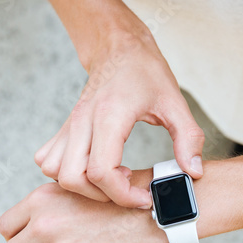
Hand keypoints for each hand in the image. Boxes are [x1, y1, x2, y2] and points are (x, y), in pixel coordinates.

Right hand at [35, 30, 204, 207]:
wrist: (118, 46)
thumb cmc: (145, 71)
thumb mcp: (175, 102)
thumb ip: (188, 138)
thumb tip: (193, 171)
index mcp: (110, 116)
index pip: (101, 172)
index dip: (122, 195)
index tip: (144, 196)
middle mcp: (82, 121)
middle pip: (72, 178)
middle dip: (101, 195)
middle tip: (129, 186)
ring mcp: (70, 124)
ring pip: (55, 171)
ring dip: (81, 185)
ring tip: (113, 176)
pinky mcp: (65, 128)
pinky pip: (49, 160)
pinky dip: (66, 172)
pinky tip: (95, 166)